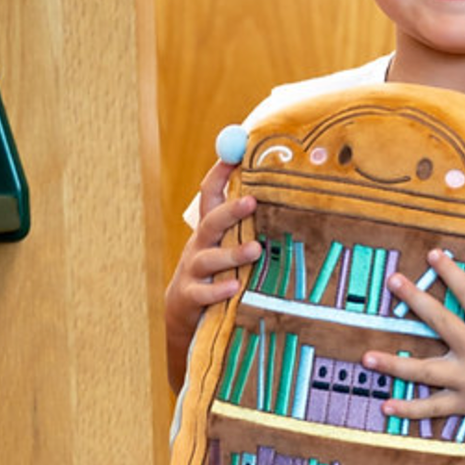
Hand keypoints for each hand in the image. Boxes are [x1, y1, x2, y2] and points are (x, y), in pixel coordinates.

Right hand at [165, 159, 260, 390]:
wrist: (186, 313)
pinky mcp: (191, 298)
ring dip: (232, 253)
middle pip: (211, 222)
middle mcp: (199, 245)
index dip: (219, 173)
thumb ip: (246, 223)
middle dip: (230, 210)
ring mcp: (193, 271)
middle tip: (252, 201)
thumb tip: (279, 193)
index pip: (210, 194)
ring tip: (255, 250)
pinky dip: (218, 291)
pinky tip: (234, 287)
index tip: (236, 152)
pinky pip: (203, 293)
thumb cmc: (218, 272)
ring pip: (209, 258)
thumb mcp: (227, 244)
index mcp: (210, 229)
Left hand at [364, 248, 464, 447]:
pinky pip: (433, 409)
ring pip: (425, 372)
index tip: (434, 255)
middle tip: (394, 281)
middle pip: (440, 323)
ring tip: (366, 357)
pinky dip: (409, 409)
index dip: (451, 273)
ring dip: (394, 365)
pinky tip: (386, 406)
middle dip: (416, 300)